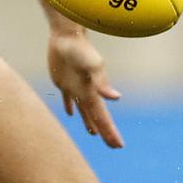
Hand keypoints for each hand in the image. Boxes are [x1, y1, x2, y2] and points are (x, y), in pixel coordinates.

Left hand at [46, 23, 122, 147]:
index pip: (104, 117)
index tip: (118, 146)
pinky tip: (71, 114)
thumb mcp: (92, 66)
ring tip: (93, 133)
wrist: (67, 35)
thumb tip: (116, 98)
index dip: (111, 132)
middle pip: (97, 116)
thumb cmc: (79, 49)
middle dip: (105, 131)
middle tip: (113, 146)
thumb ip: (102, 82)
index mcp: (93, 92)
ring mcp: (75, 87)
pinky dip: (70, 107)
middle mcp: (87, 91)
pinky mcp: (63, 81)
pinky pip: (67, 99)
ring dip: (89, 122)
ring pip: (84, 110)